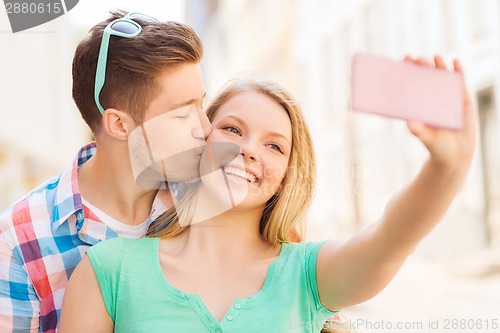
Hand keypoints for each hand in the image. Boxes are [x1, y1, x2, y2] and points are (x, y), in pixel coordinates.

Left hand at [404, 55, 476, 169]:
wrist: (456, 155)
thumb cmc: (437, 147)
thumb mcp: (428, 139)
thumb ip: (419, 132)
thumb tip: (409, 124)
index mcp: (420, 105)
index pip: (412, 85)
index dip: (408, 73)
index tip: (403, 62)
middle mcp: (432, 99)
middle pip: (427, 78)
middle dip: (422, 67)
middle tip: (418, 59)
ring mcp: (448, 98)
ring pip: (443, 78)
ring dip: (439, 66)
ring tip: (435, 57)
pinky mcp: (462, 100)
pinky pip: (460, 83)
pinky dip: (458, 72)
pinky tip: (455, 62)